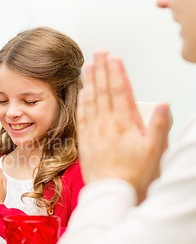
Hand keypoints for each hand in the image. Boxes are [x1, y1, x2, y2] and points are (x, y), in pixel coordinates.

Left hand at [77, 51, 170, 202]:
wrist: (110, 191)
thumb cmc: (134, 174)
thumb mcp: (154, 150)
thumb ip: (158, 125)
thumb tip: (162, 104)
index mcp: (125, 123)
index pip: (120, 91)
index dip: (117, 73)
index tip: (114, 58)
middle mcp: (107, 123)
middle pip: (104, 91)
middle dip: (102, 69)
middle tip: (99, 52)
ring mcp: (94, 131)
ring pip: (91, 100)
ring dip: (90, 81)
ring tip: (88, 65)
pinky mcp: (85, 139)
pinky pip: (81, 116)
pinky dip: (82, 101)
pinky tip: (82, 92)